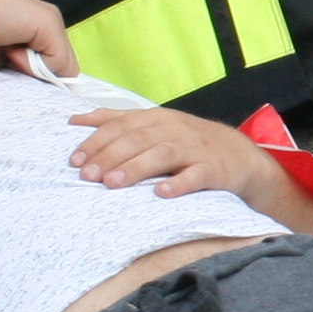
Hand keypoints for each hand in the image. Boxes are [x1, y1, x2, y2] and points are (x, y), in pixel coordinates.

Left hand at [64, 104, 300, 206]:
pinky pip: (195, 175)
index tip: (75, 160)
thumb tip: (74, 120)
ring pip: (162, 154)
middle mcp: (174, 129)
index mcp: (156, 118)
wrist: (239, 156)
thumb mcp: (154, 125)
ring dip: (136, 168)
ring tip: (112, 184)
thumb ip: (116, 121)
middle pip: (138, 138)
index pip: (121, 124)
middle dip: (109, 156)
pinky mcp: (213, 169)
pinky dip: (178, 184)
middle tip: (87, 176)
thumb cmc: (188, 142)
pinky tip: (161, 193)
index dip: (97, 141)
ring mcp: (195, 148)